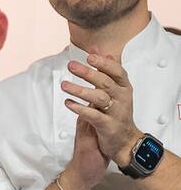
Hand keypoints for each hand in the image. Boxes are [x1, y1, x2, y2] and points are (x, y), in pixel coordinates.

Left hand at [62, 47, 139, 168]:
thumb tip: (96, 48)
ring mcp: (116, 112)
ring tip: (64, 85)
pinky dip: (80, 109)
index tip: (89, 55)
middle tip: (71, 66)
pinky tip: (68, 103)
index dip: (103, 63)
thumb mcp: (115, 89)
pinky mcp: (108, 126)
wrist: (125, 141)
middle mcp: (122, 98)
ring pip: (99, 98)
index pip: (117, 71)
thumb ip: (105, 68)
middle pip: (105, 82)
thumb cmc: (118, 111)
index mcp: (124, 87)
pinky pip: (94, 116)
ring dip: (80, 90)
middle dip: (88, 73)